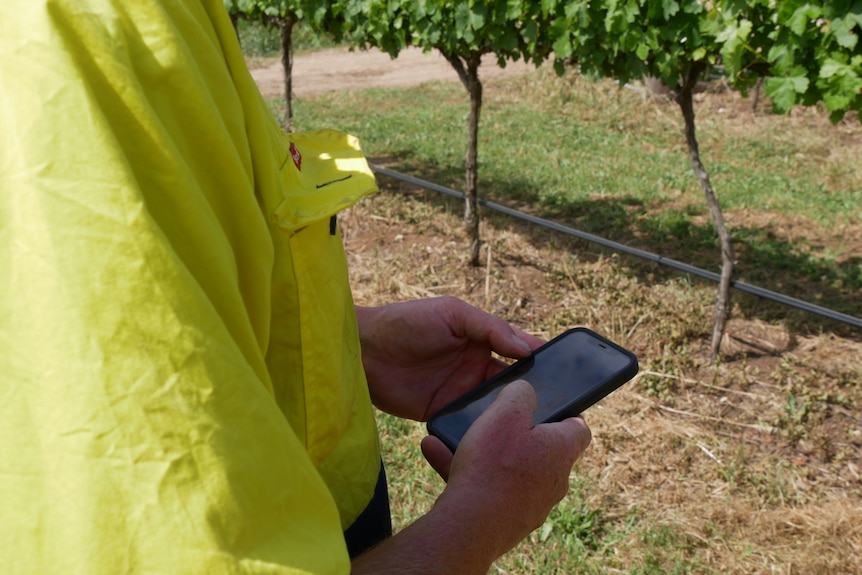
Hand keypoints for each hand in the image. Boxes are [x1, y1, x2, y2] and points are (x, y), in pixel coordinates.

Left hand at [356, 297, 542, 420]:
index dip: (540, 360)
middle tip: (558, 405)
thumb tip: (526, 347)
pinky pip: (469, 424)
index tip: (567, 371)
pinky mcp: (443, 413)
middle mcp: (475, 368)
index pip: (518, 351)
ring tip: (534, 424)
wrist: (364, 350)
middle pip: (512, 384)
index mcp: (481, 340)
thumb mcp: (452, 314)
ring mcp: (460, 392)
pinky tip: (497, 435)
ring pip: (495, 407)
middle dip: (533, 393)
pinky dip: (483, 429)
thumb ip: (489, 328)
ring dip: (510, 413)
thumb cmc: (406, 322)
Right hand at [425, 380, 591, 553]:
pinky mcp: (507, 520)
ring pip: (507, 468)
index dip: (565, 414)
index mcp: (562, 450)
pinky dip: (464, 471)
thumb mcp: (506, 412)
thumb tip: (526, 391)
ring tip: (452, 436)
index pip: (579, 429)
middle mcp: (554, 480)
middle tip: (493, 420)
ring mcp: (531, 503)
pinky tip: (435, 452)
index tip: (545, 406)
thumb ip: (520, 393)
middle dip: (514, 433)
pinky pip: (487, 487)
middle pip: (539, 449)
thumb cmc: (494, 463)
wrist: (471, 524)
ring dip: (481, 451)